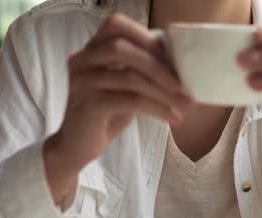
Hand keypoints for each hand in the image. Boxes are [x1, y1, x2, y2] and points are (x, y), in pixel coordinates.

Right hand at [44, 14, 192, 206]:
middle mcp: (81, 61)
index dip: (145, 37)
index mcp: (90, 50)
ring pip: (130, 78)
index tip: (172, 58)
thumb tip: (179, 64)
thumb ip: (139, 70)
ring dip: (165, 92)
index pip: (115, 25)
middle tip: (185, 87)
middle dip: (160, 67)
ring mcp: (82, 82)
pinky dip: (158, 108)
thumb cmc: (105, 115)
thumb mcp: (124, 87)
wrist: (76, 147)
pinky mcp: (88, 105)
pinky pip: (130, 100)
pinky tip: (172, 117)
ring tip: (185, 105)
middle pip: (123, 49)